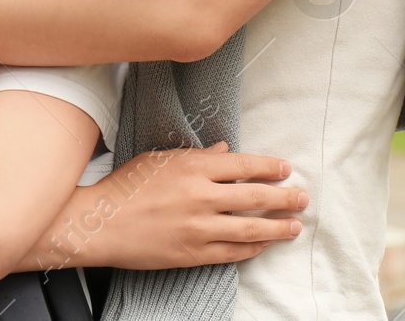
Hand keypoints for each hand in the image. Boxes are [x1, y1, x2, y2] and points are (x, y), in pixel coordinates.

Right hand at [27, 142, 306, 271]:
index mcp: (193, 167)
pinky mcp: (192, 254)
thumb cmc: (127, 186)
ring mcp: (198, 228)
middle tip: (303, 198)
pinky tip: (264, 244)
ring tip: (295, 226)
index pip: (244, 165)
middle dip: (284, 197)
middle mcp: (201, 197)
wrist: (101, 224)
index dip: (269, 167)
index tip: (286, 169)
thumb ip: (197, 156)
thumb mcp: (161, 159)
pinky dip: (252, 249)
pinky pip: (232, 253)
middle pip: (255, 197)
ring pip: (250, 229)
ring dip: (277, 227)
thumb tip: (225, 151)